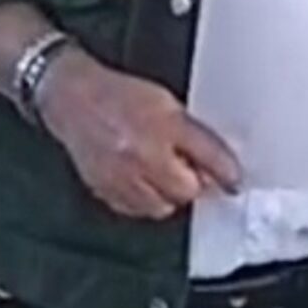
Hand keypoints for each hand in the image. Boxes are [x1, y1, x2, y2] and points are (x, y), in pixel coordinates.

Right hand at [38, 49, 241, 222]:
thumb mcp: (167, 104)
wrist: (73, 99)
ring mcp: (122, 173)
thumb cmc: (121, 97)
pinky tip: (140, 180)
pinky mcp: (104, 188)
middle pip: (186, 189)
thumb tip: (217, 163)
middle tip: (187, 172)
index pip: (209, 155)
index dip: (227, 172)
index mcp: (165, 124)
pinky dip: (144, 201)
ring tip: (160, 175)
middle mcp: (143, 151)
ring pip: (162, 206)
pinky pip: (136, 209)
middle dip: (192, 184)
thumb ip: (192, 133)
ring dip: (168, 194)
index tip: (234, 181)